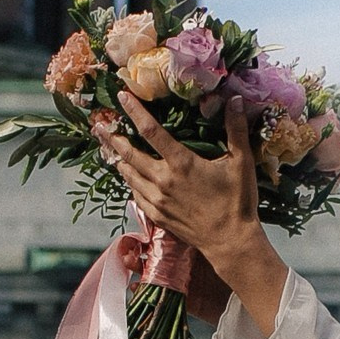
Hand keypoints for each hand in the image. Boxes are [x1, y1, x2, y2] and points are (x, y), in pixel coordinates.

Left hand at [97, 93, 285, 334]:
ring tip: (108, 147)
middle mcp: (163, 180)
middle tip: (98, 125)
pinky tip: (128, 176)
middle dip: (112, 137)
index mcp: (182, 163)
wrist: (230, 242)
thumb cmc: (237, 201)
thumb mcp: (241, 163)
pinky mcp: (157, 216)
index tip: (121, 96)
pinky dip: (129, 182)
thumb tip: (234, 100)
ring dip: (117, 159)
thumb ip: (236, 130)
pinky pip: (135, 194)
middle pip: (129, 154)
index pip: (151, 131)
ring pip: (128, 175)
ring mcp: (157, 200)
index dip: (134, 111)